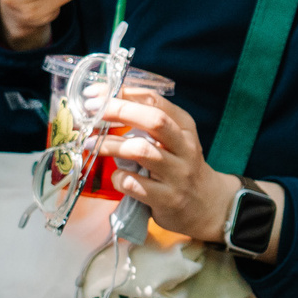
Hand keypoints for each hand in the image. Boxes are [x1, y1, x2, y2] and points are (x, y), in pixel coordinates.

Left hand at [98, 91, 274, 250]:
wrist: (207, 204)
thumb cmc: (180, 165)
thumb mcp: (175, 139)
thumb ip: (149, 122)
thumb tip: (105, 103)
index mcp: (184, 126)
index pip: (154, 99)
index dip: (122, 93)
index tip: (95, 94)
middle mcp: (185, 147)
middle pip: (153, 120)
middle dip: (118, 111)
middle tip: (91, 113)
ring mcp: (178, 174)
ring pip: (141, 151)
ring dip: (110, 145)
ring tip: (91, 144)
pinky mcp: (168, 199)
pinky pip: (135, 184)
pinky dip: (118, 178)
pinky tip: (115, 177)